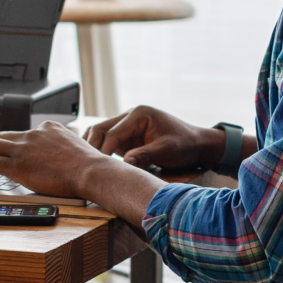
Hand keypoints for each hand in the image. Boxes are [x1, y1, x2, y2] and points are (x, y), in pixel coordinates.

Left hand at [0, 121, 108, 198]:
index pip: (24, 133)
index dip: (16, 145)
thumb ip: (62, 146)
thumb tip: (61, 157)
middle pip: (3, 135)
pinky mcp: (18, 165)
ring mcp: (24, 148)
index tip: (14, 155)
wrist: (90, 171)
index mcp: (48, 128)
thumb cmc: (89, 165)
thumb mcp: (76, 145)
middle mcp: (33, 134)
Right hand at [83, 105, 224, 171]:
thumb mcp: (167, 149)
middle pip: (100, 129)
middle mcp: (129, 117)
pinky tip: (95, 166)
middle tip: (86, 167)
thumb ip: (146, 155)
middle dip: (92, 147)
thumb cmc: (185, 144)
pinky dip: (100, 152)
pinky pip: (107, 143)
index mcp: (138, 114)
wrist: (197, 144)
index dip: (103, 150)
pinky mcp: (126, 138)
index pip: (113, 132)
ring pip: (100, 135)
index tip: (99, 168)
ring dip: (93, 148)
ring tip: (86, 167)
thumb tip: (126, 163)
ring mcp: (126, 127)